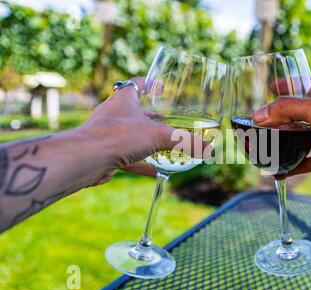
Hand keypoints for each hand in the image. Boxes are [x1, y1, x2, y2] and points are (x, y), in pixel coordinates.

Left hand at [78, 77, 209, 184]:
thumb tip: (208, 150)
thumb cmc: (119, 136)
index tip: (161, 87)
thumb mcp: (159, 136)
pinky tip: (158, 171)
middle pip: (135, 111)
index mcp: (124, 99)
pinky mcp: (106, 154)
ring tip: (165, 144)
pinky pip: (129, 157)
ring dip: (146, 140)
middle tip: (168, 120)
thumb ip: (185, 142)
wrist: (86, 159)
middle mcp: (114, 114)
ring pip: (131, 135)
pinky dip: (143, 163)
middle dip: (151, 116)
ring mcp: (108, 134)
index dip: (150, 83)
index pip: (137, 84)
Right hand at [253, 79, 310, 198]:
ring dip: (282, 143)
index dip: (286, 84)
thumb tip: (258, 115)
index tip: (269, 88)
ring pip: (299, 138)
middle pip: (296, 114)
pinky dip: (292, 165)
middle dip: (276, 119)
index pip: (303, 84)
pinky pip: (306, 160)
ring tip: (263, 147)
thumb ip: (288, 109)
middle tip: (257, 125)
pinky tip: (279, 171)